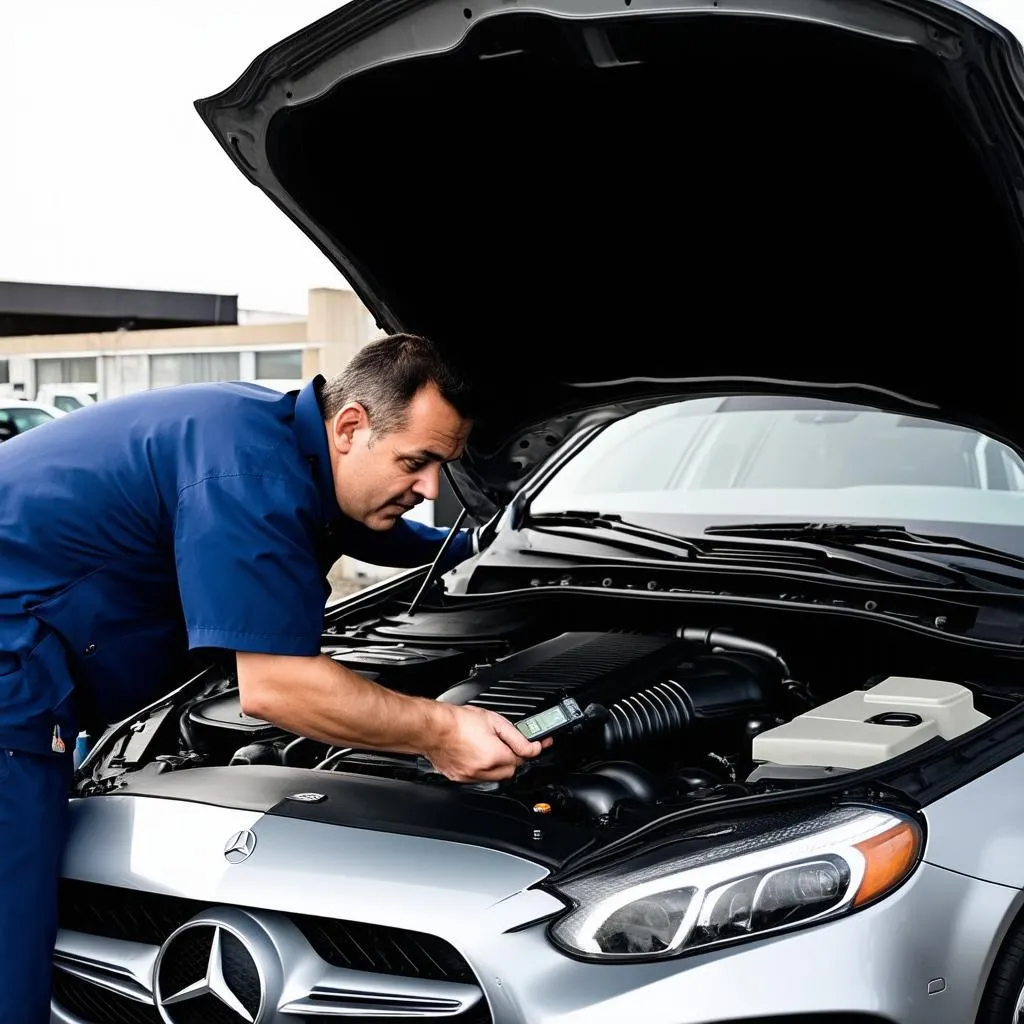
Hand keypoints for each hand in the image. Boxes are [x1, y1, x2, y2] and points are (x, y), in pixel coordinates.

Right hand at [422, 705, 551, 781]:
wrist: (432, 728)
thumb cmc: (458, 721)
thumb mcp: (494, 721)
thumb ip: (517, 736)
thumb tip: (533, 747)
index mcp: (494, 756)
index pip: (521, 759)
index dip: (528, 750)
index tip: (535, 745)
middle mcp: (483, 770)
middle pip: (509, 771)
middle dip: (512, 758)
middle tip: (507, 744)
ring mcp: (470, 776)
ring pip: (494, 777)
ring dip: (497, 765)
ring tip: (488, 747)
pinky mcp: (458, 778)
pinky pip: (478, 778)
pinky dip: (481, 769)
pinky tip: (475, 754)